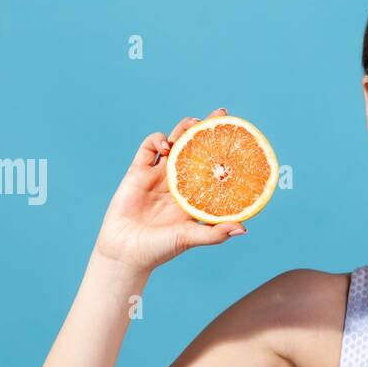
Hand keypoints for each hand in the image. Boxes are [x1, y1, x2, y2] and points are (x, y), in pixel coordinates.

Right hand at [94, 106, 247, 272]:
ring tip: (193, 123)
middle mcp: (179, 183)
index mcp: (194, 196)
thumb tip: (243, 228)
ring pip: (175, 143)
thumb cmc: (159, 250)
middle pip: (197, 149)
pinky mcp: (137, 172)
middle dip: (208, 130)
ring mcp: (158, 176)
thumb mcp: (189, 239)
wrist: (124, 252)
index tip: (240, 138)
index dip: (225, 152)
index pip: (214, 168)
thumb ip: (214, 234)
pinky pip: (148, 149)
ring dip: (184, 129)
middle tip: (221, 114)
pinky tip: (166, 145)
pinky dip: (157, 140)